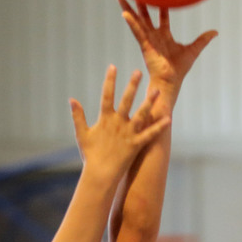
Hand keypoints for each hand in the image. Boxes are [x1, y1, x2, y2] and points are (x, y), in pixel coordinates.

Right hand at [70, 66, 170, 185]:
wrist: (99, 175)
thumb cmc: (90, 155)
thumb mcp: (82, 134)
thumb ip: (78, 116)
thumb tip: (72, 100)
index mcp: (105, 120)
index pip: (106, 96)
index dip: (109, 81)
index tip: (113, 67)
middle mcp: (118, 124)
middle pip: (126, 101)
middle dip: (132, 85)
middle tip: (139, 71)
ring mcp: (128, 134)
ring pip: (141, 114)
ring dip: (149, 102)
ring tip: (157, 90)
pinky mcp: (136, 144)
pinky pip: (150, 134)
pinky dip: (159, 127)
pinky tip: (169, 118)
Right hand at [119, 0, 216, 102]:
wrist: (171, 80)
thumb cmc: (179, 69)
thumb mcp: (194, 50)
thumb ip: (203, 40)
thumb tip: (215, 32)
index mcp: (164, 37)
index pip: (163, 18)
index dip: (162, 7)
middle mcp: (154, 37)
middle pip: (145, 17)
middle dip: (140, 5)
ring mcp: (148, 40)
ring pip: (137, 21)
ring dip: (129, 9)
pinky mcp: (144, 45)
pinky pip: (137, 31)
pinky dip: (131, 22)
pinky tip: (124, 13)